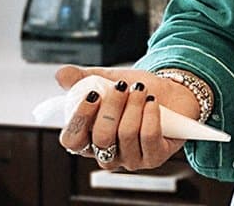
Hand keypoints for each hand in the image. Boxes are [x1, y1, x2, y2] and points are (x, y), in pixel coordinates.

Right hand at [55, 65, 193, 171]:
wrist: (173, 93)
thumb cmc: (136, 91)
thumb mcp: (108, 81)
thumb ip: (83, 79)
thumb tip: (61, 74)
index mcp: (89, 140)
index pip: (72, 140)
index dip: (80, 118)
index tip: (93, 94)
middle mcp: (107, 154)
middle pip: (101, 137)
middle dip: (113, 106)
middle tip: (123, 86)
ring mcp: (130, 159)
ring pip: (126, 134)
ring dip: (133, 106)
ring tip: (140, 90)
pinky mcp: (154, 157)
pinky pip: (149, 137)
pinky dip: (150, 115)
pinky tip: (152, 102)